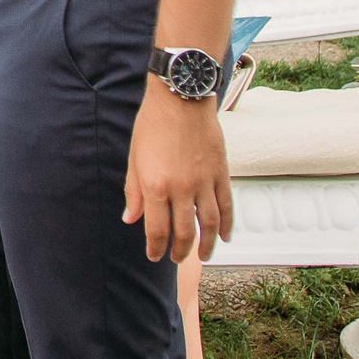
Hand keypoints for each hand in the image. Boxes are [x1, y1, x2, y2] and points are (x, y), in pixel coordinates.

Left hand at [123, 83, 233, 263]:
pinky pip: (227, 205)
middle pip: (184, 232)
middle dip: (180, 251)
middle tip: (177, 260)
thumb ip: (134, 192)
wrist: (181, 98)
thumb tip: (130, 219)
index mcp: (156, 185)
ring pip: (210, 223)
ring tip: (204, 255)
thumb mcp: (134, 157)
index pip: (157, 229)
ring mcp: (204, 181)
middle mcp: (182, 188)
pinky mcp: (221, 173)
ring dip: (207, 244)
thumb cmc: (153, 123)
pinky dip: (228, 224)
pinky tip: (225, 235)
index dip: (156, 247)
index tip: (155, 256)